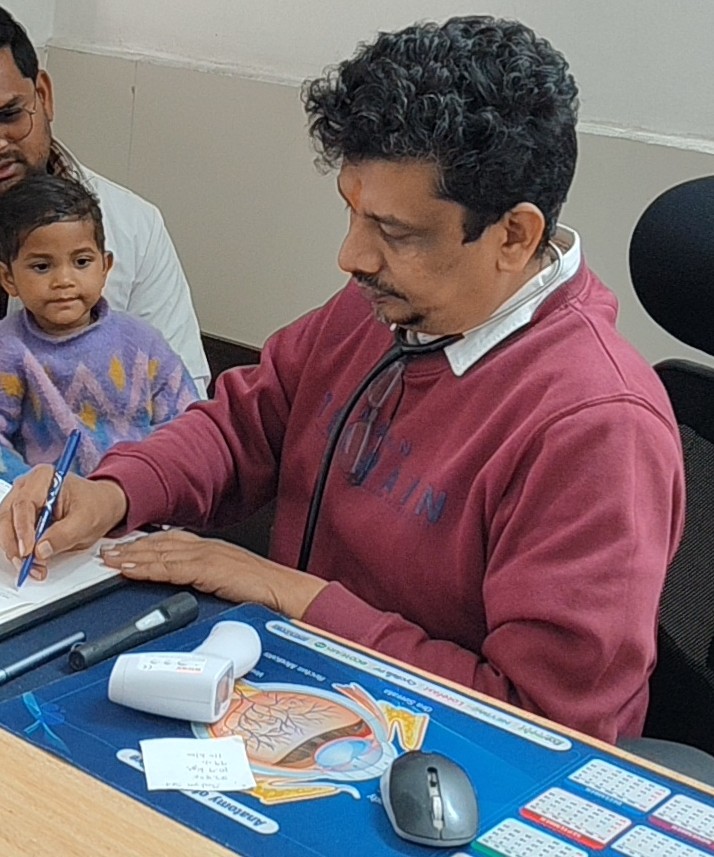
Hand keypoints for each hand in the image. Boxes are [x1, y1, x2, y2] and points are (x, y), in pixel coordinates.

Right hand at [0, 467, 127, 578]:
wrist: (102, 505)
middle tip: (26, 564)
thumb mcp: (87, 521)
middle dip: (14, 543)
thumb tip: (41, 550)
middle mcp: (27, 486)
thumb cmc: (96, 505)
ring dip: (15, 550)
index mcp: (45, 477)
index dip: (22, 529)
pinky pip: (11, 534)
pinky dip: (19, 550)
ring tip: (32, 567)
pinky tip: (31, 562)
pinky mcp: (21, 516)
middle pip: (7, 515)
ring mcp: (21, 501)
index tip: (27, 550)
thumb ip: (64, 535)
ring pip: (5, 527)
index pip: (24, 503)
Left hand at [100, 529, 327, 618]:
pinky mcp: (209, 568)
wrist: (289, 593)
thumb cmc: (267, 594)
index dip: (147, 545)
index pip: (173, 542)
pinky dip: (148, 567)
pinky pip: (171, 567)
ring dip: (133, 556)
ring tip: (111, 560)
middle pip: (162, 543)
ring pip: (162, 552)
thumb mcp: (232, 585)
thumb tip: (194, 593)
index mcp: (214, 550)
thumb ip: (211, 582)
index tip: (126, 549)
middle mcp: (209, 548)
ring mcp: (209, 556)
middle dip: (132, 547)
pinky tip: (131, 570)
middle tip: (107, 551)